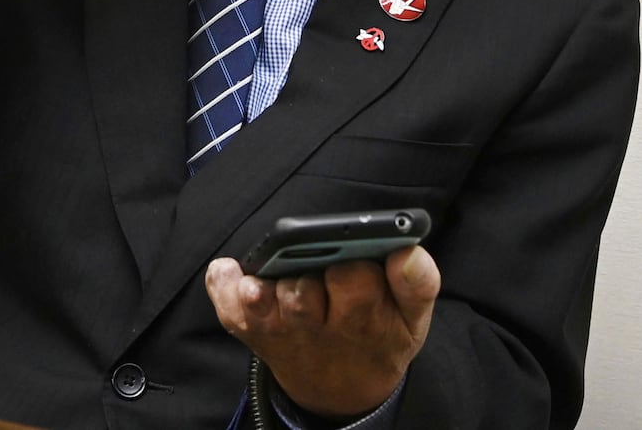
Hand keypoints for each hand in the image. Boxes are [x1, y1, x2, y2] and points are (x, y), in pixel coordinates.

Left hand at [204, 246, 439, 418]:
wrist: (343, 389)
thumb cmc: (378, 337)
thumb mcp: (412, 319)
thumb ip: (417, 284)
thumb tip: (408, 252)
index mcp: (362, 318)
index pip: (353, 281)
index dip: (352, 266)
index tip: (356, 259)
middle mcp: (316, 326)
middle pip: (303, 293)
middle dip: (307, 277)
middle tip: (316, 269)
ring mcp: (281, 330)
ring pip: (266, 304)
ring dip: (263, 289)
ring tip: (262, 281)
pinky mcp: (254, 331)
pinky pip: (231, 313)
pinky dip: (224, 291)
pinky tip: (228, 270)